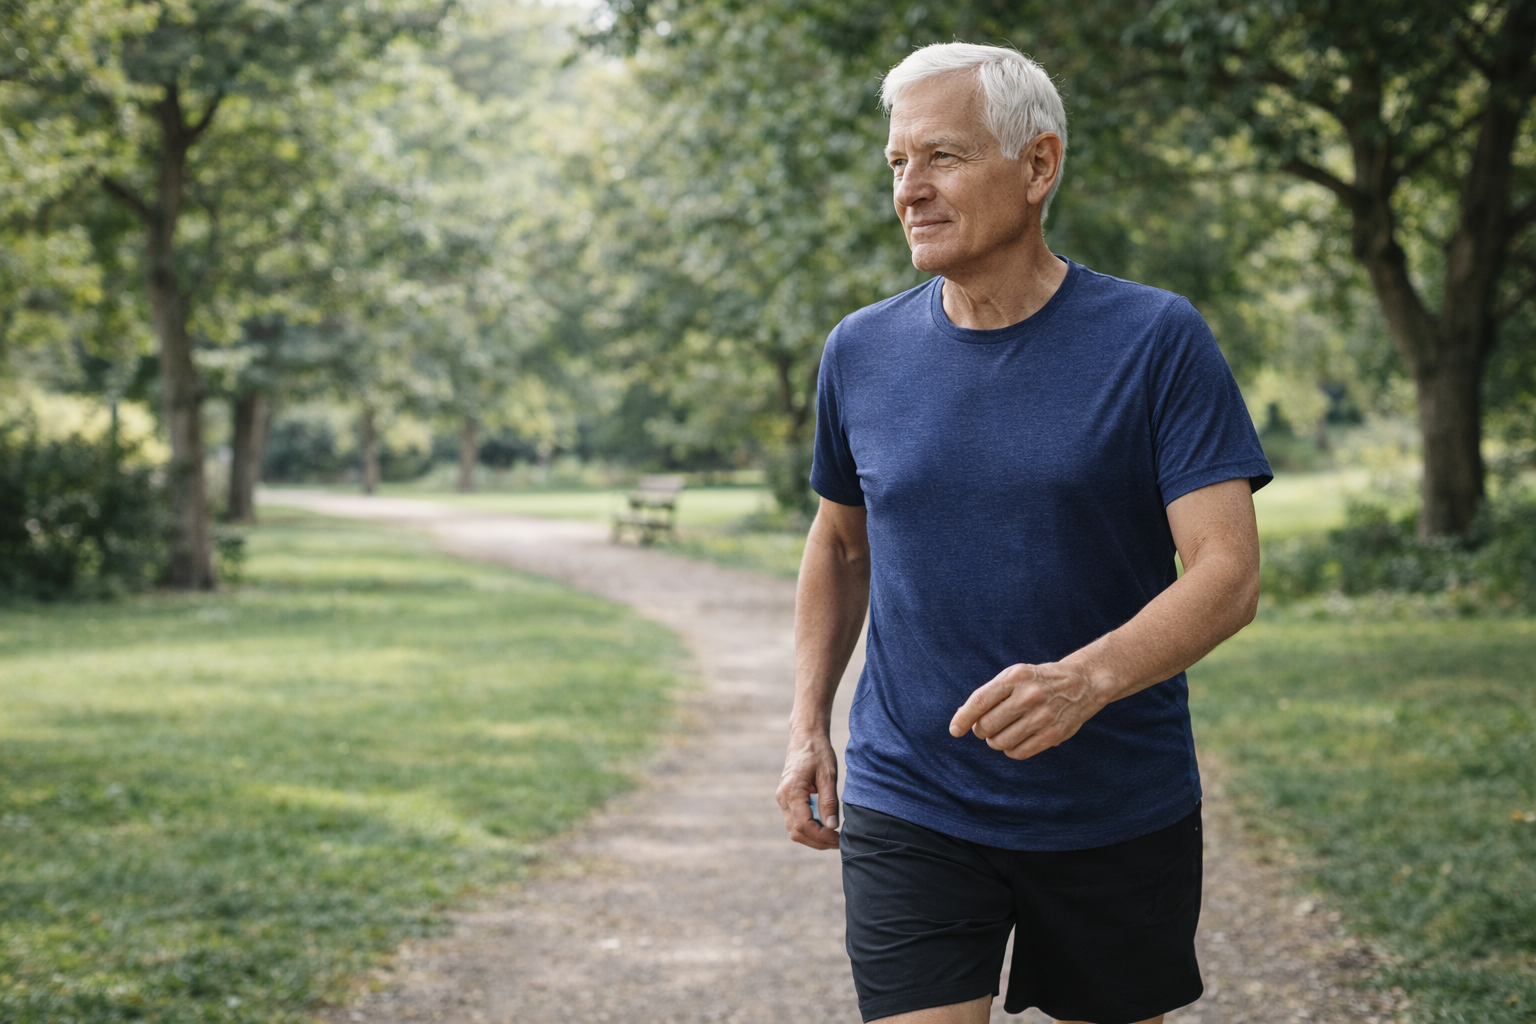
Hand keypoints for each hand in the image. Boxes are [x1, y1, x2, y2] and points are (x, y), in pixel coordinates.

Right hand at [775, 728, 840, 849]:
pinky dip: (809, 828)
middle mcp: (783, 797)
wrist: (806, 738)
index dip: (821, 837)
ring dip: (813, 837)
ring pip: (794, 829)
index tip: (838, 838)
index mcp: (792, 791)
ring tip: (833, 836)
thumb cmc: (818, 753)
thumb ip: (829, 802)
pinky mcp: (787, 799)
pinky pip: (795, 821)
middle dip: (817, 841)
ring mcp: (783, 799)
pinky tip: (825, 826)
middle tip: (838, 841)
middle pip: (796, 832)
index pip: (804, 825)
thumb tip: (832, 827)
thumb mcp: (828, 776)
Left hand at [948, 660, 1107, 759]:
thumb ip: (991, 694)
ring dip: (995, 742)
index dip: (963, 718)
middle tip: (985, 728)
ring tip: (1001, 734)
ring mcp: (1042, 716)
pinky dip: (1011, 750)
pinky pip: (1019, 752)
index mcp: (1015, 677)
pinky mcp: (1053, 734)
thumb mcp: (1015, 676)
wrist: (1083, 683)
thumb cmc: (1039, 681)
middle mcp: (1028, 696)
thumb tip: (962, 716)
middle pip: (987, 725)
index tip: (954, 731)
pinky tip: (1014, 743)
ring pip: (1001, 742)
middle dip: (981, 730)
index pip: (980, 701)